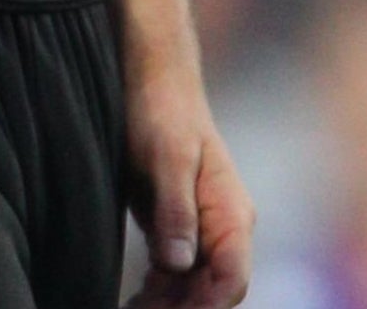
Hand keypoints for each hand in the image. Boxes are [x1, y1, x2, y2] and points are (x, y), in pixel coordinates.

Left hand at [123, 69, 254, 307]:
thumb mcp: (167, 156)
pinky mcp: (177, 227)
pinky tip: (135, 301)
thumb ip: (176, 209)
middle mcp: (224, 228)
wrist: (152, 79)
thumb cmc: (162, 110)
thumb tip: (179, 263)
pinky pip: (175, 274)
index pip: (231, 278)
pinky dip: (158, 293)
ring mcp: (202, 230)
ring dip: (167, 306)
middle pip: (212, 291)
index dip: (206, 306)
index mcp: (232, 213)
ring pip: (192, 288)